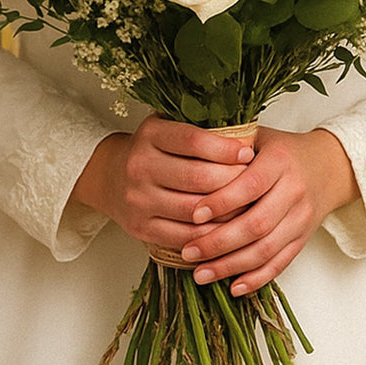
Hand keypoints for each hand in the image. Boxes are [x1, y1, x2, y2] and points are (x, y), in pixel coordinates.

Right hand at [70, 114, 253, 250]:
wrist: (110, 177)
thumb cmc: (154, 150)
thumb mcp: (169, 128)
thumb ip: (200, 128)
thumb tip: (248, 136)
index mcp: (150, 134)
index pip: (193, 140)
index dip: (225, 148)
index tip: (248, 153)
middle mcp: (140, 166)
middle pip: (197, 178)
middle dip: (232, 181)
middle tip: (255, 182)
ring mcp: (138, 200)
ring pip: (194, 211)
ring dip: (227, 211)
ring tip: (249, 206)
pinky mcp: (141, 228)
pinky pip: (185, 236)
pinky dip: (211, 234)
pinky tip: (228, 227)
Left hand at [178, 126, 358, 295]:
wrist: (327, 167)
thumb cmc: (280, 151)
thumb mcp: (257, 137)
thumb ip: (228, 146)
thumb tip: (188, 159)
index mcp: (280, 161)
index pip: (250, 185)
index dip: (222, 202)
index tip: (194, 215)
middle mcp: (294, 191)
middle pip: (257, 224)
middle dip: (219, 242)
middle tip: (188, 251)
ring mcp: (301, 218)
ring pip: (266, 249)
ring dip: (231, 266)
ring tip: (200, 274)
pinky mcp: (304, 239)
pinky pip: (280, 263)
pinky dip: (256, 279)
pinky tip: (232, 287)